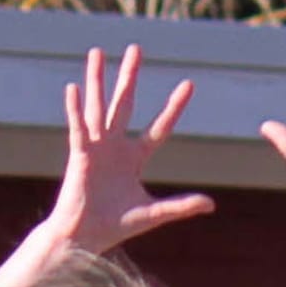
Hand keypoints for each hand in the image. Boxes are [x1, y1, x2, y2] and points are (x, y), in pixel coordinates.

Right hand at [48, 44, 215, 253]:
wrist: (85, 238)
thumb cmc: (115, 226)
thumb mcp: (153, 213)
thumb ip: (180, 206)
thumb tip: (211, 204)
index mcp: (133, 158)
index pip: (158, 127)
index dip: (173, 107)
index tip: (189, 84)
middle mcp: (114, 147)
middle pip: (125, 104)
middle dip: (130, 76)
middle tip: (136, 48)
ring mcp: (96, 148)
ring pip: (99, 107)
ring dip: (98, 80)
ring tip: (97, 52)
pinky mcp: (79, 155)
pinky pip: (78, 128)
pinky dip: (75, 109)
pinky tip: (74, 88)